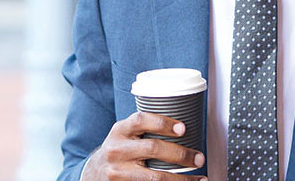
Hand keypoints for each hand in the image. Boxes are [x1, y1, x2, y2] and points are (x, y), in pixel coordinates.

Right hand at [82, 111, 206, 180]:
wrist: (94, 174)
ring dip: (182, 179)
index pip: (141, 120)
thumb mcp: (124, 134)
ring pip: (156, 178)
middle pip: (153, 149)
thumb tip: (183, 129)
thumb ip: (144, 129)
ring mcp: (118, 173)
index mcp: (120, 131)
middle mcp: (117, 150)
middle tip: (200, 158)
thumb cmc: (119, 150)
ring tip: (200, 179)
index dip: (163, 123)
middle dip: (181, 154)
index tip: (183, 129)